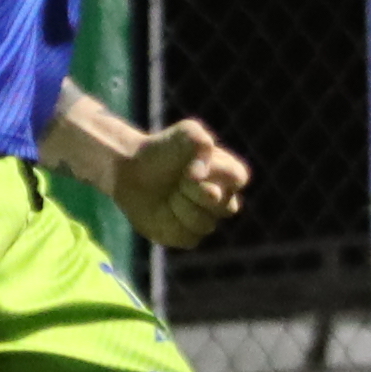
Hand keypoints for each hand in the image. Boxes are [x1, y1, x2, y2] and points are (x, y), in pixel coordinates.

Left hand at [113, 117, 249, 250]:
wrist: (132, 170)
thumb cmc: (163, 149)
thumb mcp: (185, 134)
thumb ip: (201, 141)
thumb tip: (201, 175)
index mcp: (227, 173)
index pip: (238, 179)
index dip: (216, 175)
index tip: (190, 169)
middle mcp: (221, 199)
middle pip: (227, 208)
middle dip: (199, 195)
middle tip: (179, 182)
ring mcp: (206, 219)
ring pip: (205, 224)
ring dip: (181, 206)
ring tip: (169, 193)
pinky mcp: (186, 236)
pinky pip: (188, 238)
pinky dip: (171, 224)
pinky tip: (163, 210)